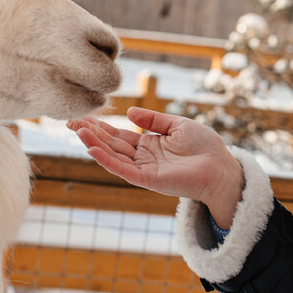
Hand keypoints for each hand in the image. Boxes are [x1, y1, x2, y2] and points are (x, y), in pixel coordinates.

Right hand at [67, 108, 243, 228]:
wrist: (221, 168)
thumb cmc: (205, 147)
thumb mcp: (177, 125)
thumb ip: (153, 119)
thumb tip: (129, 113)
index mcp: (148, 145)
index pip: (118, 135)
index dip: (100, 127)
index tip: (82, 118)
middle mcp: (142, 159)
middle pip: (111, 144)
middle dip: (91, 134)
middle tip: (70, 122)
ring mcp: (144, 170)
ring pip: (113, 156)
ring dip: (94, 144)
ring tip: (78, 131)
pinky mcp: (148, 180)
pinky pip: (123, 170)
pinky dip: (107, 160)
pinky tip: (92, 149)